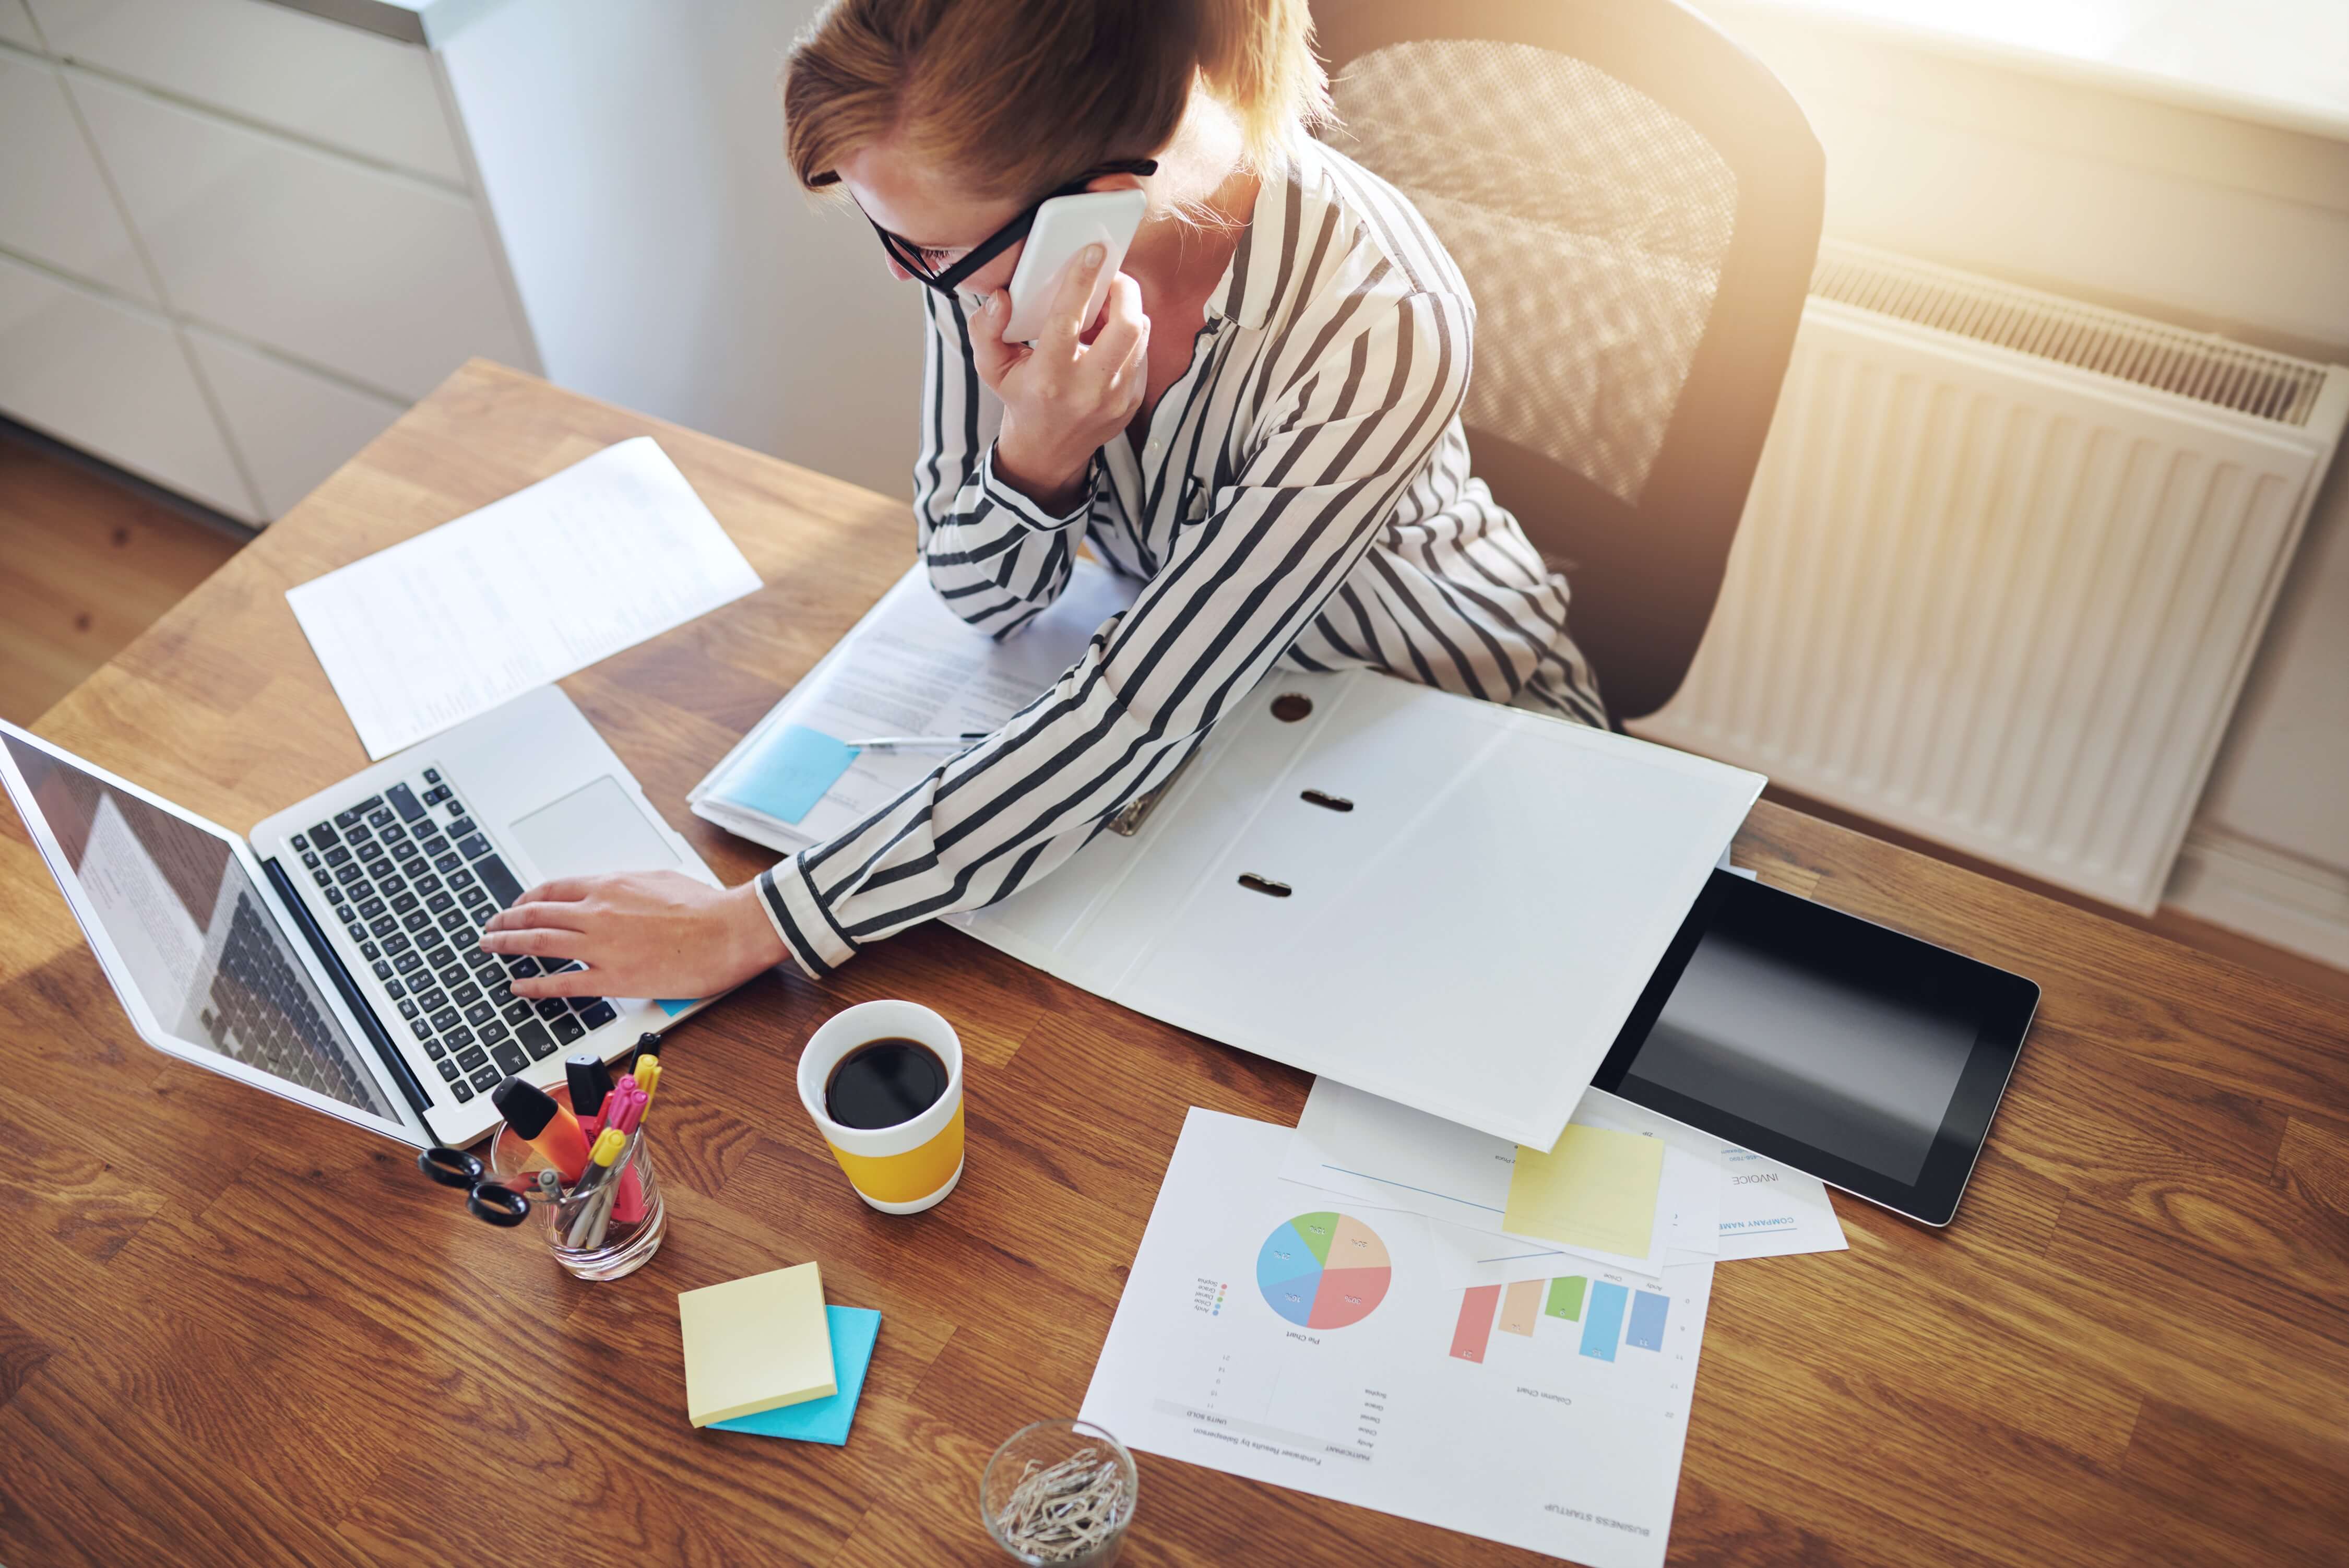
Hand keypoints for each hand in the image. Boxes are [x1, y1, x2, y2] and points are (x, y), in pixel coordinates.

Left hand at [477, 871, 785, 1000]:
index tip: (516, 907)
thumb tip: (612, 892)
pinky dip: (535, 985)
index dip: (526, 899)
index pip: (552, 889)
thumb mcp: (658, 879)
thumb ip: (627, 886)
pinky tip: (520, 987)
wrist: (728, 930)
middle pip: (535, 915)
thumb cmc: (705, 906)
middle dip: (505, 922)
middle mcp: (597, 912)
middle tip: (490, 929)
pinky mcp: (614, 978)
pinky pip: (562, 983)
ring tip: (491, 949)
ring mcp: (601, 946)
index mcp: (609, 886)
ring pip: (538, 944)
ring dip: (507, 947)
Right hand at [975, 242, 1148, 511]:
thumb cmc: (1020, 398)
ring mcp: (1116, 398)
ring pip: (1140, 336)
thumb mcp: (991, 368)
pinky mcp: (1133, 400)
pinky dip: (1129, 335)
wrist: (1048, 451)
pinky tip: (1109, 333)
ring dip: (1127, 310)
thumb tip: (1002, 298)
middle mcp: (1087, 390)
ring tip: (1106, 304)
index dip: (1082, 282)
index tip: (1092, 252)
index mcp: (1049, 379)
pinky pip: (1142, 353)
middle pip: (1126, 327)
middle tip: (1110, 275)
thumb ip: (986, 329)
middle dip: (1124, 290)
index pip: (1069, 321)